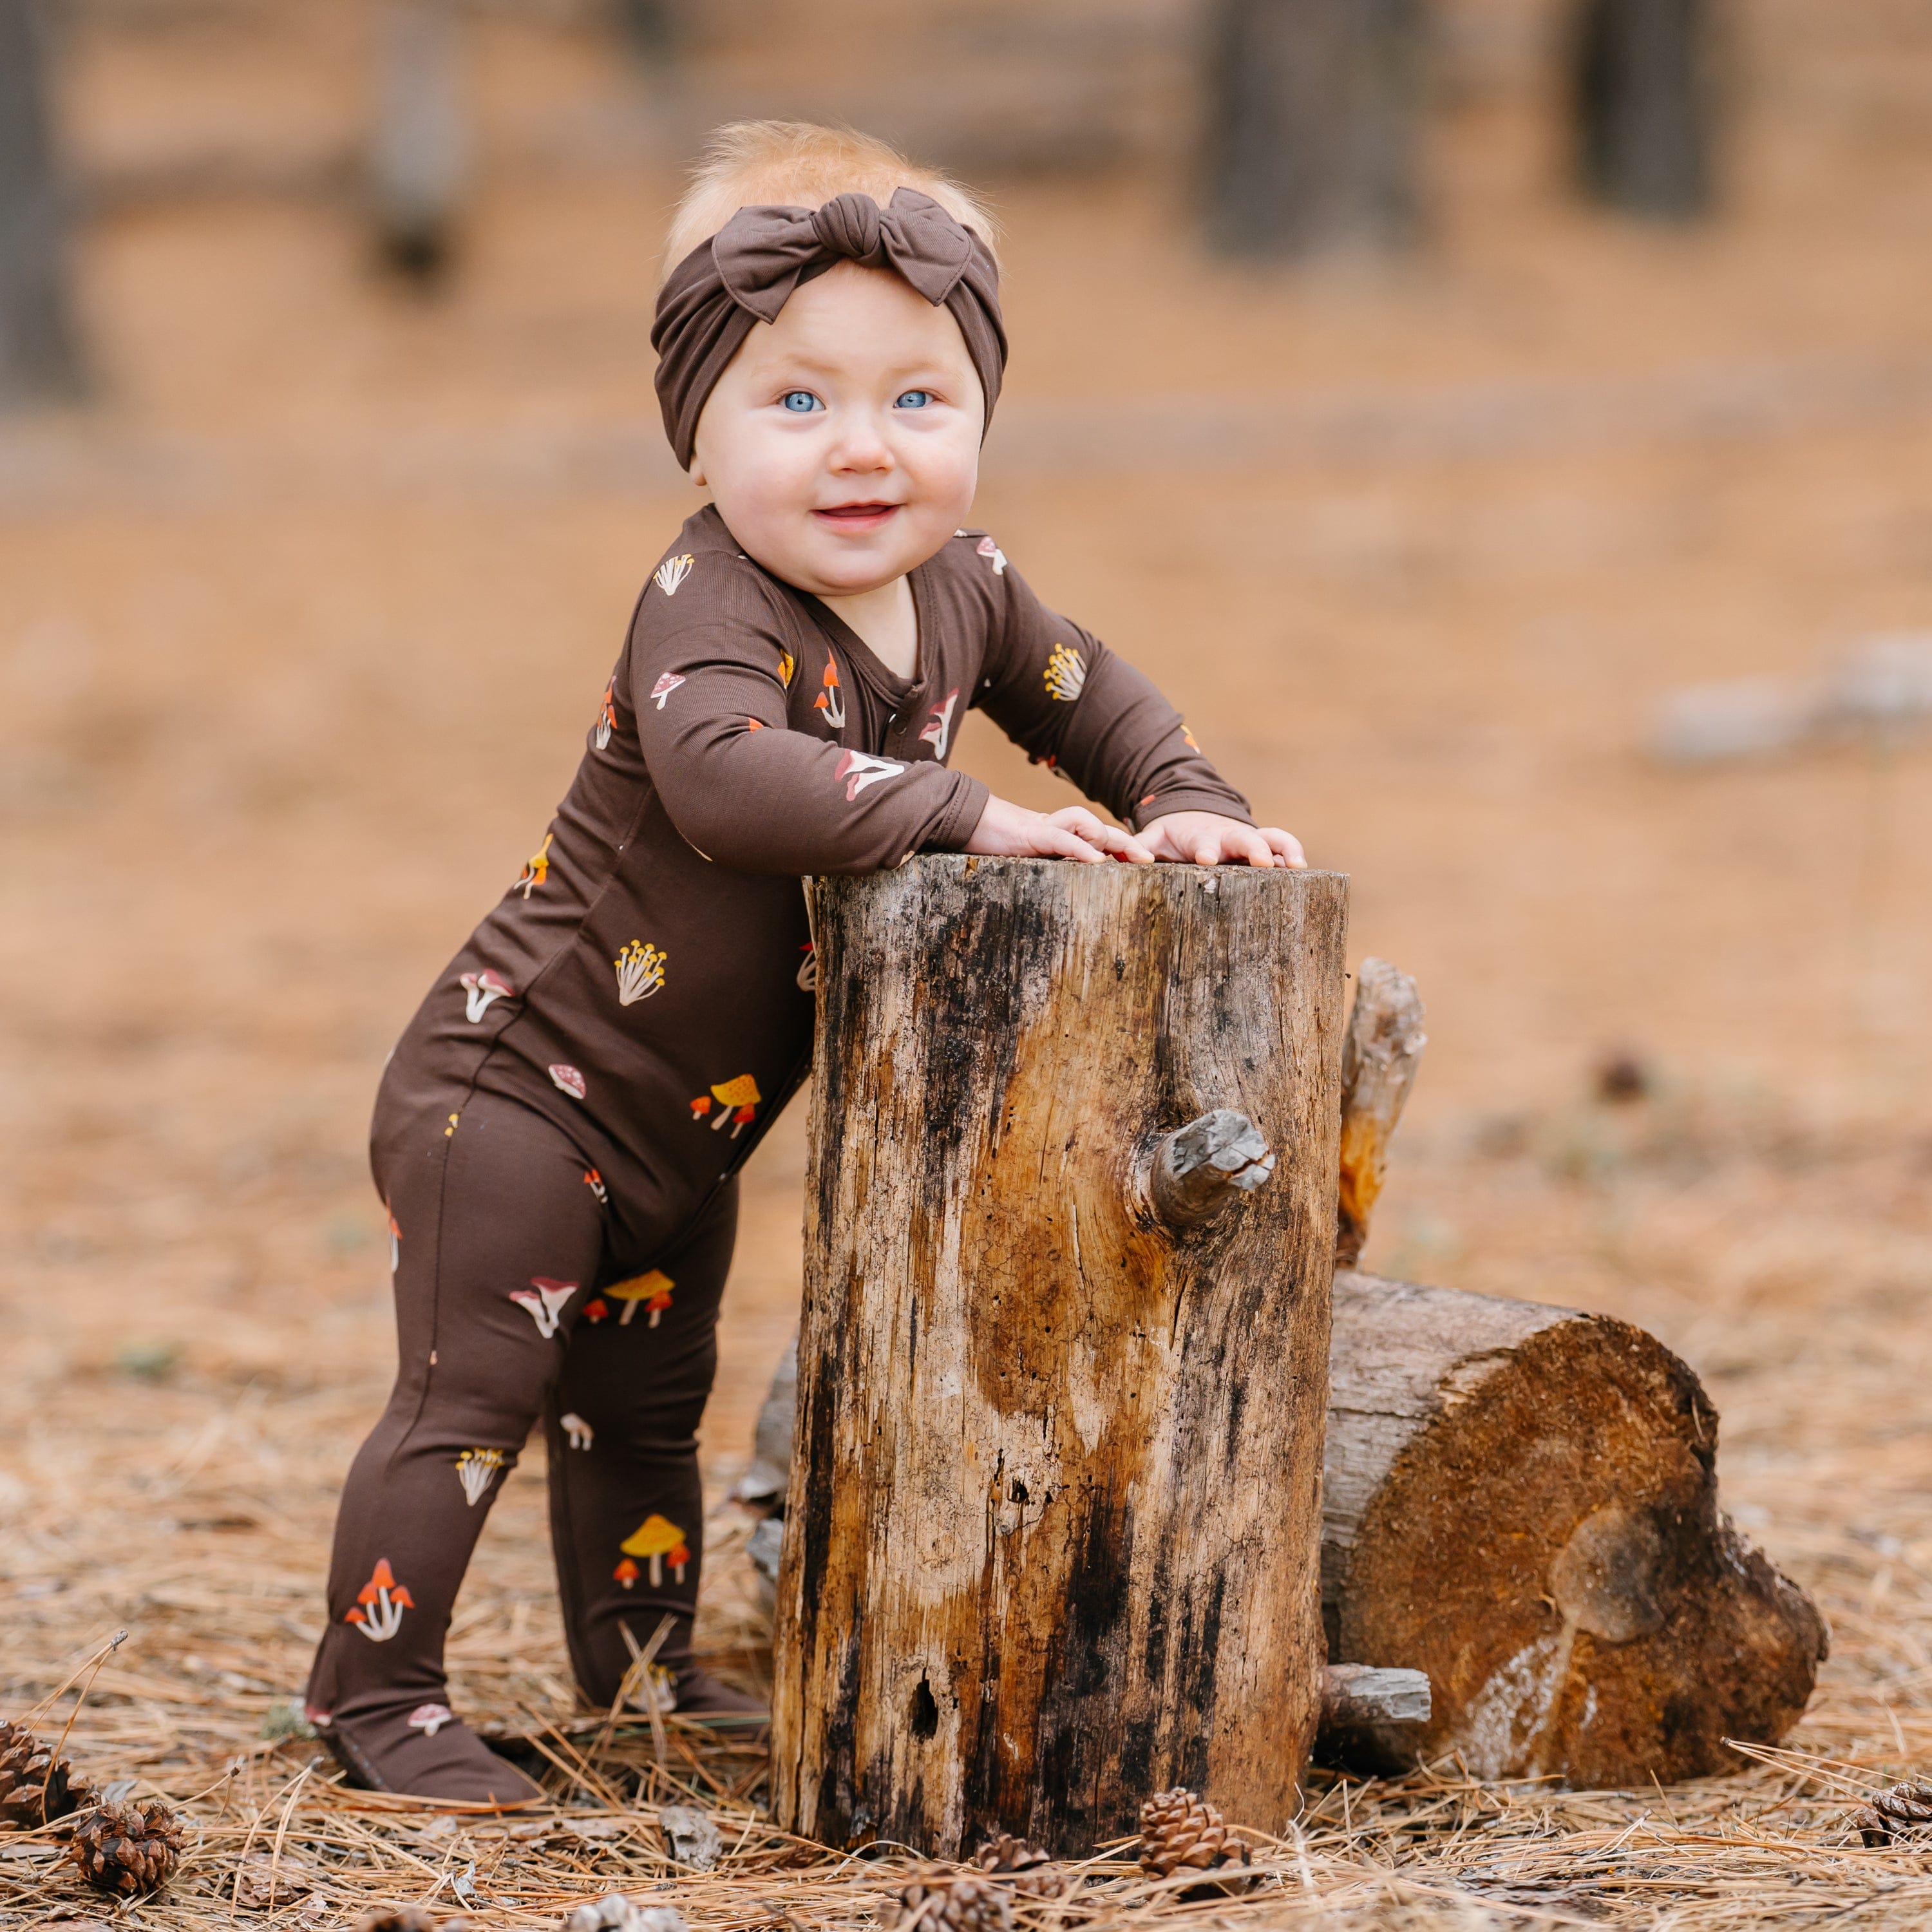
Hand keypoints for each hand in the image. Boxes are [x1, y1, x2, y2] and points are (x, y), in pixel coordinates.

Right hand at [965, 797, 1155, 864]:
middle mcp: (1055, 827)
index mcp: (1055, 834)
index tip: (1139, 863)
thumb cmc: (987, 841)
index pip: (1093, 836)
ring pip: (1085, 824)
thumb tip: (1055, 884)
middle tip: (1149, 859)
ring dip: (1107, 840)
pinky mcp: (1031, 833)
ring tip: (1125, 859)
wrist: (961, 819)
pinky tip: (1098, 861)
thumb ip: (1041, 863)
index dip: (1118, 847)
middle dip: (1127, 842)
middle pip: (1099, 828)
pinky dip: (1081, 848)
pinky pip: (1062, 837)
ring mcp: (1044, 827)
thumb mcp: (1021, 857)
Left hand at [1138, 811, 1305, 867]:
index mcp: (1198, 837)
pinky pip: (1282, 843)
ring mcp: (1247, 838)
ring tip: (1295, 866)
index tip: (1206, 859)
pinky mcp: (1262, 844)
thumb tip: (1136, 859)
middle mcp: (1227, 836)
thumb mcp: (1153, 837)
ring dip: (1281, 850)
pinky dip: (1292, 851)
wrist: (1191, 814)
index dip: (1205, 850)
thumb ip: (1140, 846)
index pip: (1202, 843)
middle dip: (1252, 848)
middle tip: (1262, 862)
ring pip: (1269, 838)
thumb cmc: (1170, 836)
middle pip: (1242, 839)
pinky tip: (1302, 868)